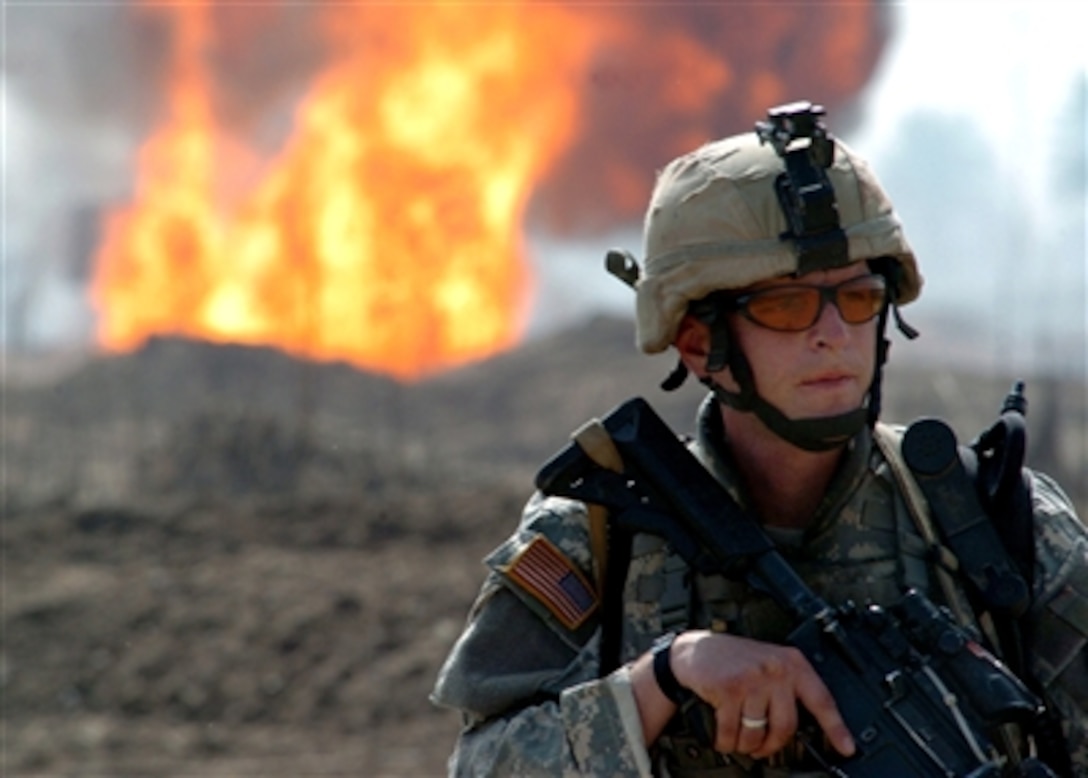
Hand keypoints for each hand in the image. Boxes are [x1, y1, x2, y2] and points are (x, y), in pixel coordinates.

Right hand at [669, 630, 854, 759]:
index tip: (847, 748)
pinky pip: (732, 732)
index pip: (822, 699)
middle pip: (786, 726)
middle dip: (772, 746)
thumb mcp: (768, 663)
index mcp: (792, 664)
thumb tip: (804, 726)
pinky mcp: (729, 689)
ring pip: (757, 732)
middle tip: (762, 750)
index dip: (836, 728)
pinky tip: (722, 737)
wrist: (692, 650)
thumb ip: (786, 687)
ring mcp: (752, 679)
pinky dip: (725, 742)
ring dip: (745, 745)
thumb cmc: (731, 660)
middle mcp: (775, 670)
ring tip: (739, 741)